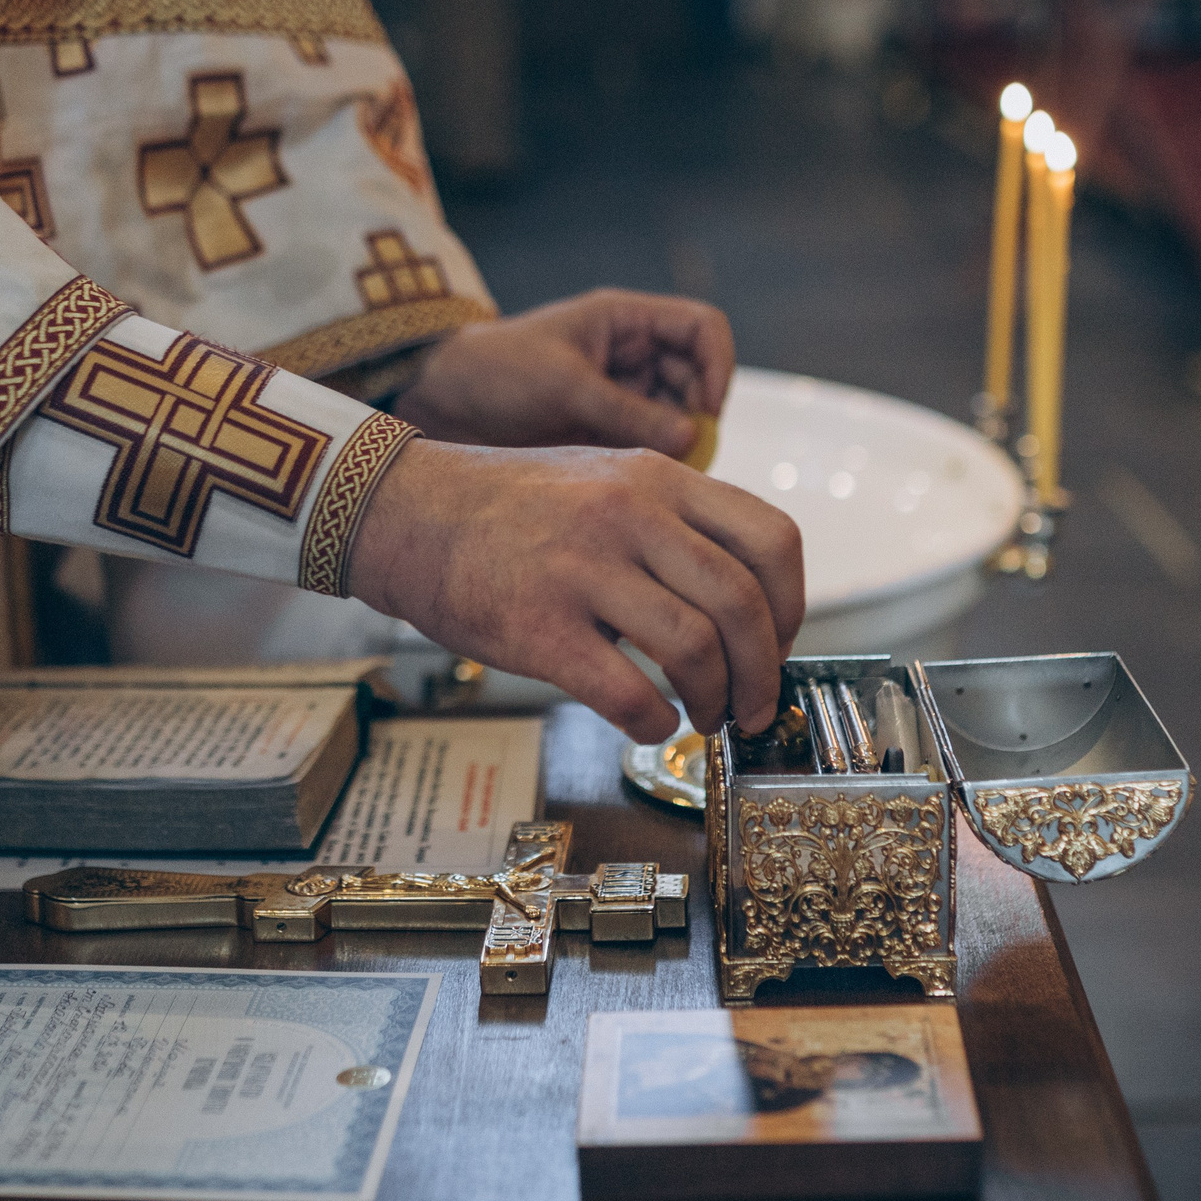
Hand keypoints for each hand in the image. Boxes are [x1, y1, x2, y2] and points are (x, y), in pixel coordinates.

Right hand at [347, 440, 805, 742]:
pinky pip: (629, 692)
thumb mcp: (605, 477)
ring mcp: (583, 570)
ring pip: (696, 649)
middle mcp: (630, 516)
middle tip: (753, 706)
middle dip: (763, 672)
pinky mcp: (539, 627)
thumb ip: (673, 521)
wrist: (408, 513)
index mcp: (658, 478)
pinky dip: (655, 722)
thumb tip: (743, 602)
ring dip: (714, 700)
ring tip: (702, 716)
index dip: (792, 605)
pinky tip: (649, 723)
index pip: (771, 539)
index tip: (779, 642)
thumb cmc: (508, 508)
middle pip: (742, 604)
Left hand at [391, 289, 733, 455]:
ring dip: (678, 444)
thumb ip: (628, 411)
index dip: (717, 365)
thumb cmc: (496, 372)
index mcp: (624, 321)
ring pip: (678, 417)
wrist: (440, 402)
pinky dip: (654, 464)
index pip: (702, 328)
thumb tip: (692, 436)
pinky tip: (639, 484)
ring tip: (659, 471)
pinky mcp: (604, 432)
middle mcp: (631, 355)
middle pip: (697, 378)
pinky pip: (649, 447)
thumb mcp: (564, 386)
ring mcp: (620, 395)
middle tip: (686, 454)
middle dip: (698, 414)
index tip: (705, 409)